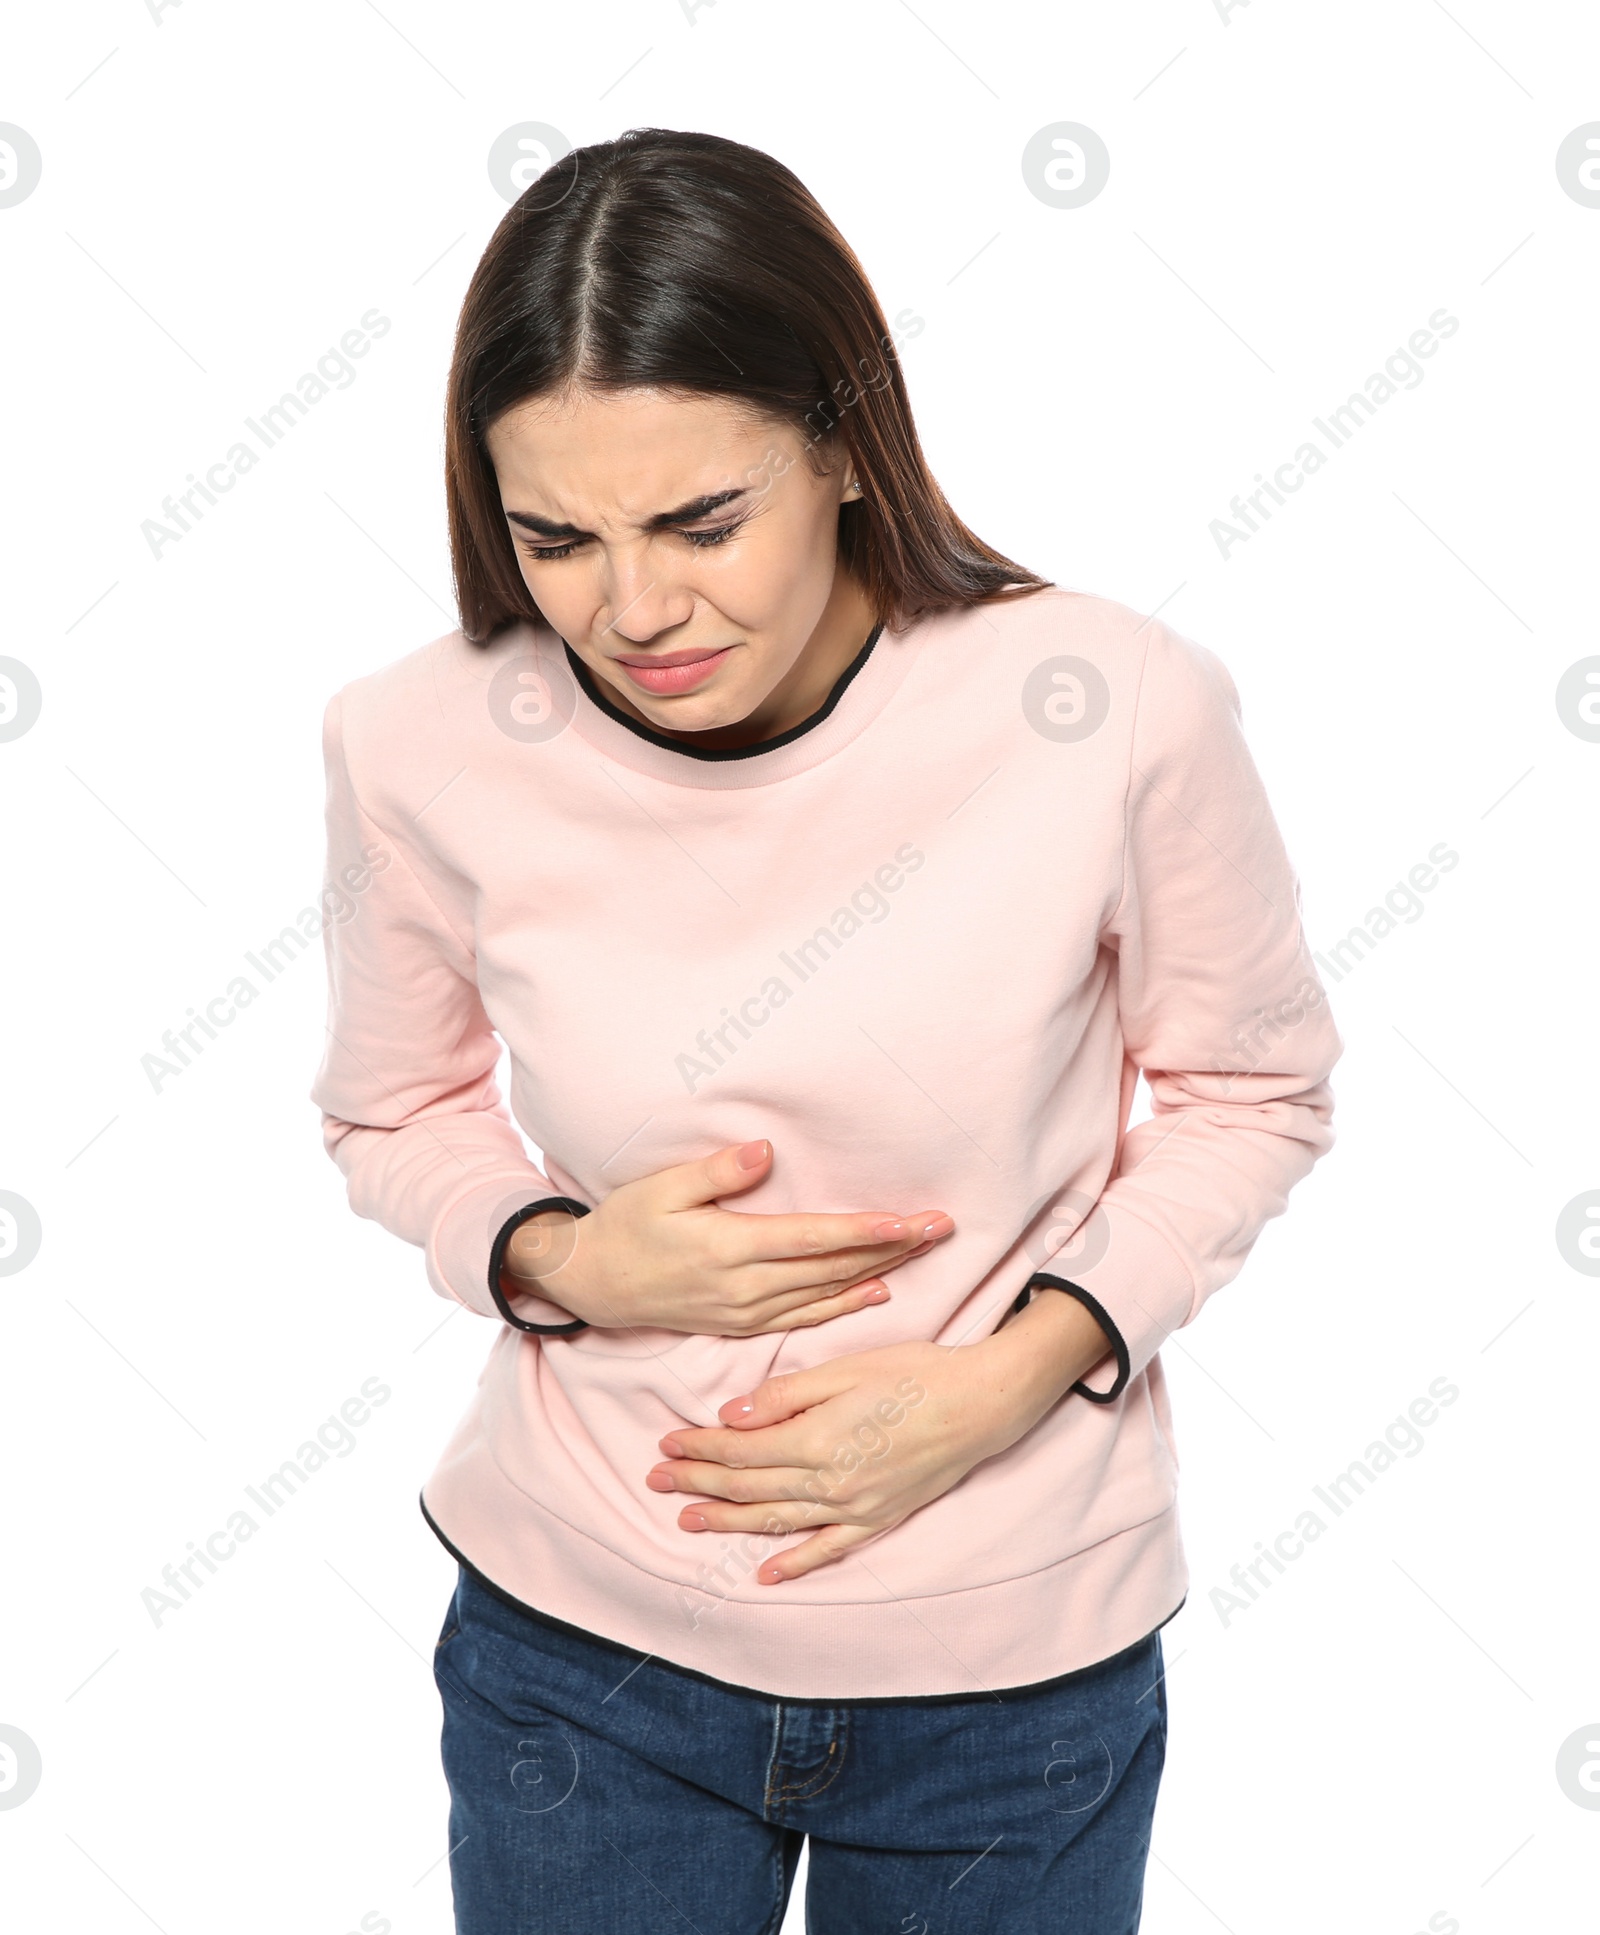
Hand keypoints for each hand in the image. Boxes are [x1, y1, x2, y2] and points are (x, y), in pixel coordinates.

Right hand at [501, 1138, 953, 1335]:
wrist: (593, 1283)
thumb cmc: (626, 1225)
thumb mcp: (661, 1189)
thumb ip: (716, 1173)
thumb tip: (764, 1151)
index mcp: (728, 1248)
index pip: (812, 1238)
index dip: (864, 1230)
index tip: (907, 1220)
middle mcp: (745, 1286)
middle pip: (833, 1266)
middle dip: (891, 1246)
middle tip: (942, 1227)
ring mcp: (746, 1311)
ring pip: (827, 1292)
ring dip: (880, 1270)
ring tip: (924, 1251)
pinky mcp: (743, 1324)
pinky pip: (806, 1317)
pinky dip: (845, 1306)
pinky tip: (878, 1292)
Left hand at [644, 1287, 1113, 1578]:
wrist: (982, 1403)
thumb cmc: (916, 1373)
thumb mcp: (846, 1369)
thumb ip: (786, 1397)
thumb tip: (731, 1416)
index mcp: (818, 1440)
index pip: (742, 1451)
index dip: (700, 1449)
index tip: (667, 1444)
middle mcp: (831, 1482)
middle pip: (750, 1488)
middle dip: (699, 1484)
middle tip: (657, 1481)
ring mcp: (855, 1506)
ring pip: (778, 1521)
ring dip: (729, 1523)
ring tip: (688, 1521)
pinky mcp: (879, 1517)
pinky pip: (829, 1548)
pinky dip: (795, 1564)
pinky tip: (766, 1574)